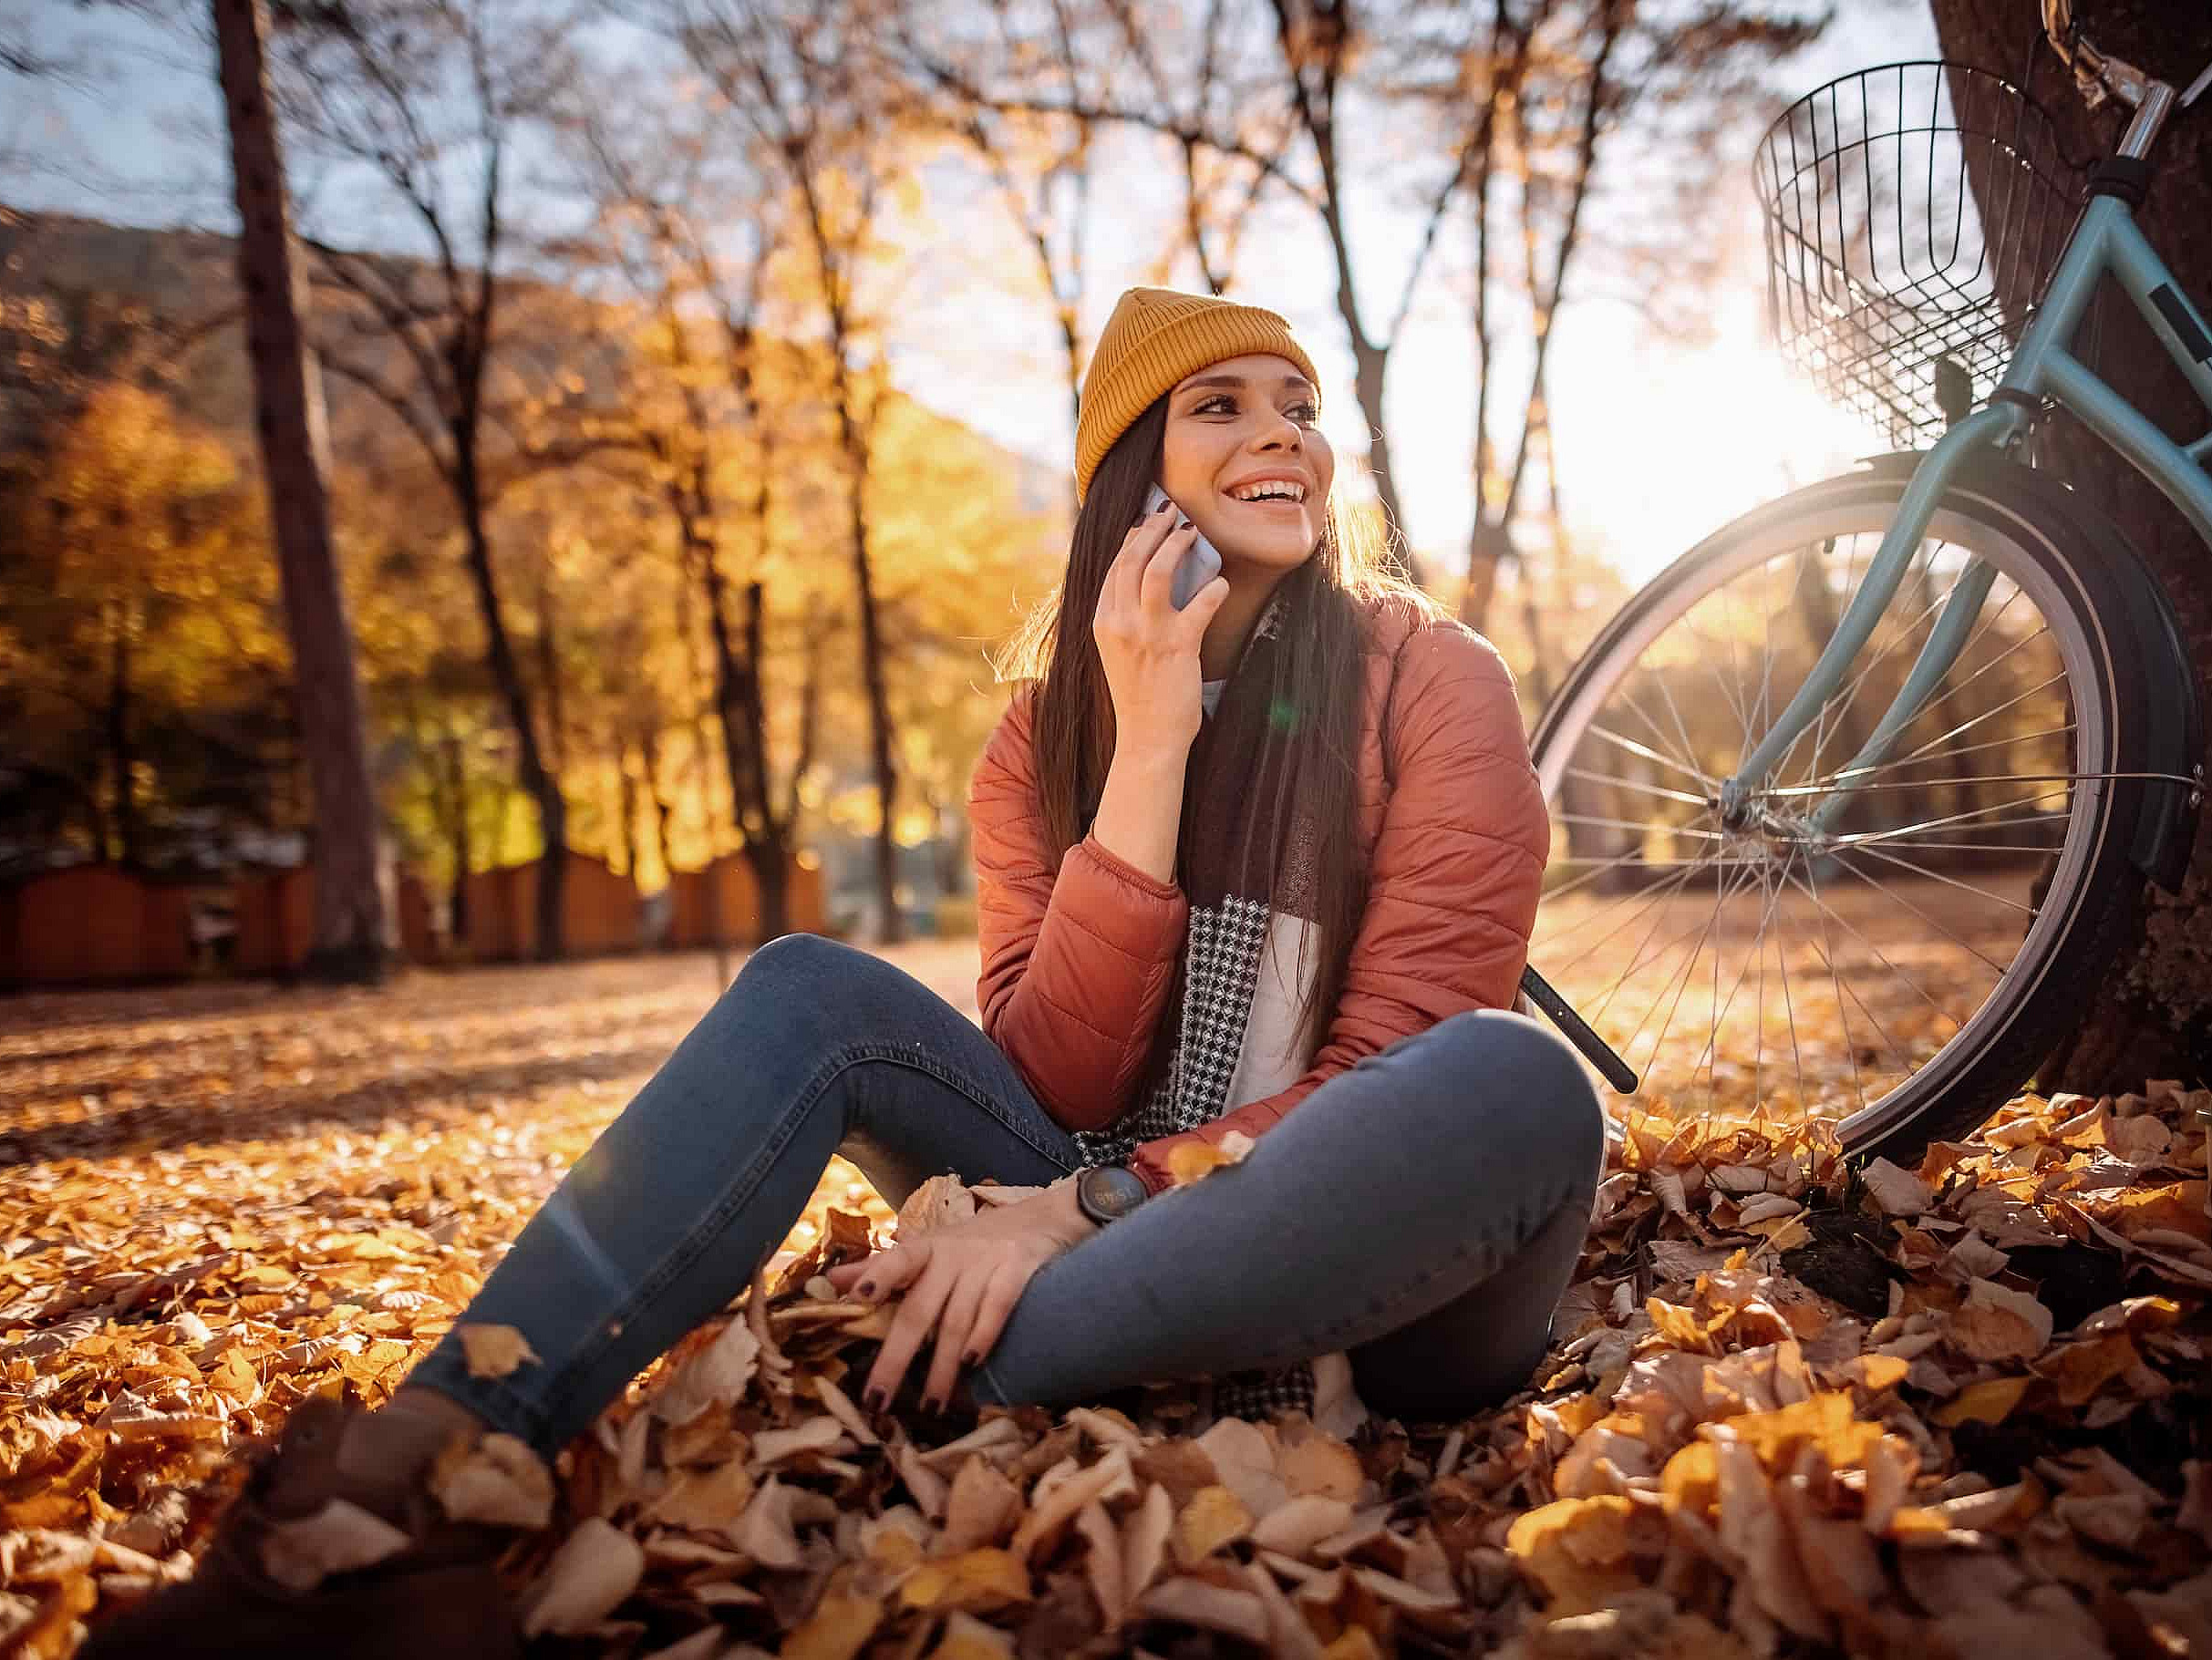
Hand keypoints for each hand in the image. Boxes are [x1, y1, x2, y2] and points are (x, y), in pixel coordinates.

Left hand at [824, 1180, 1097, 1412]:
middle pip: (919, 1309)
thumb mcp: (929, 1248)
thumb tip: (833, 1282)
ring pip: (956, 1320)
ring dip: (942, 1366)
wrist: (1041, 1218)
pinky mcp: (1018, 1269)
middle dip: (897, 1357)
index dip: (878, 1274)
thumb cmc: (972, 1242)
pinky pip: (999, 1305)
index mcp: (925, 1248)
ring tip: (930, 1405)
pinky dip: (985, 1334)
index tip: (858, 1297)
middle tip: (877, 1400)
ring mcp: (986, 1262)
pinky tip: (973, 1364)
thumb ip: (882, 1267)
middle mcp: (951, 1254)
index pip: (897, 1258)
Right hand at [1092, 494, 1230, 762]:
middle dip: (1153, 529)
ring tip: (1192, 532)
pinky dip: (1215, 588)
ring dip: (1176, 545)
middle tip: (1173, 513)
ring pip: (1156, 570)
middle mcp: (1118, 623)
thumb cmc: (1139, 695)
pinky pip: (1201, 604)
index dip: (1133, 539)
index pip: (1115, 567)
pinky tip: (1221, 584)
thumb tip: (1143, 581)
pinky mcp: (1177, 647)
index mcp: (1102, 622)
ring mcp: (1146, 634)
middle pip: (1132, 558)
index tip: (1148, 523)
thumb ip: (1124, 618)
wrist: (1147, 739)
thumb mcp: (1119, 651)